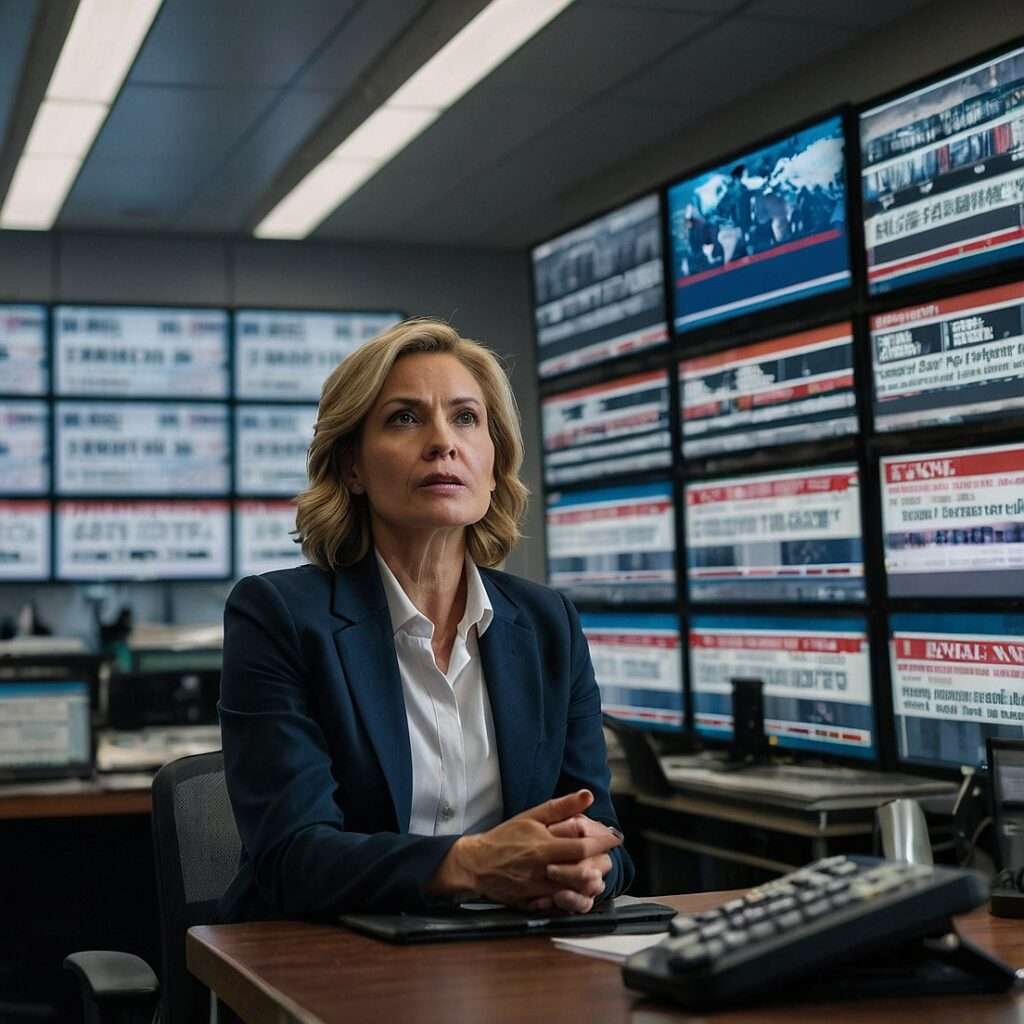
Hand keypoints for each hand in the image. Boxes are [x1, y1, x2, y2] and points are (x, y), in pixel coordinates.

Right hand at [427, 790, 621, 906]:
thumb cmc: (505, 837)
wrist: (477, 863)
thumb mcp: (531, 816)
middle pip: (582, 871)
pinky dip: (575, 898)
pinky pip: (560, 904)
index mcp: (544, 845)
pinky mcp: (534, 901)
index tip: (615, 838)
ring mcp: (539, 887)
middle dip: (601, 865)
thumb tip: (587, 795)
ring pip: (574, 890)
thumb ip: (561, 807)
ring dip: (591, 884)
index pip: (582, 846)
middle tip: (611, 858)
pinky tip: (582, 892)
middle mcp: (544, 868)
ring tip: (600, 874)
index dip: (602, 842)